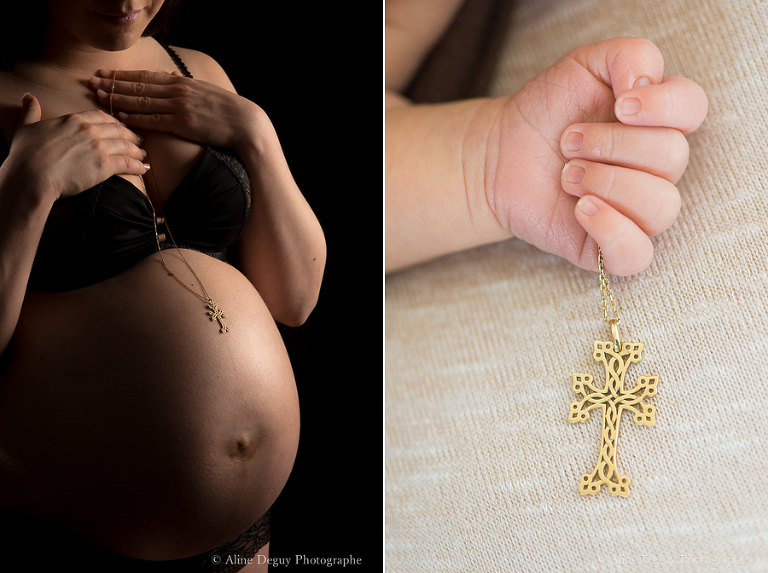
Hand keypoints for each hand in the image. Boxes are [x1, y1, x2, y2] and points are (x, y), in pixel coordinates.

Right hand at [5, 94, 147, 200]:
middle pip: (118, 130)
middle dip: (130, 135)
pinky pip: (128, 163)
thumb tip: (29, 97)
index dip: (114, 122)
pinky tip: (144, 168)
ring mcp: (99, 147)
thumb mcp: (27, 127)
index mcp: (74, 119)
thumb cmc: (26, 154)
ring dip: (137, 151)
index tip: (120, 127)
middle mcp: (90, 130)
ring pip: (126, 146)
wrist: (32, 176)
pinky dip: (139, 166)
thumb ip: (32, 111)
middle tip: (138, 141)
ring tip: (143, 155)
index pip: (102, 117)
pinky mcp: (105, 165)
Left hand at [89, 69, 263, 150]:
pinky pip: (152, 120)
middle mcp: (177, 91)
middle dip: (113, 84)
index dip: (122, 75)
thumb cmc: (227, 112)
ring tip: (99, 97)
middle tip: (91, 82)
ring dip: (118, 99)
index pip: (145, 77)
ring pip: (141, 101)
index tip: (105, 74)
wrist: (246, 124)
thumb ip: (186, 87)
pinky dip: (134, 118)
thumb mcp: (205, 93)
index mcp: (181, 83)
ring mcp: (179, 107)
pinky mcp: (182, 124)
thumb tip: (174, 79)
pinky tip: (119, 117)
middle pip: (138, 86)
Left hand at [484, 37, 706, 274]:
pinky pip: (637, 254)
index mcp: (657, 123)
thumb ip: (629, 55)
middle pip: (673, 157)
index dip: (663, 107)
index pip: (692, 110)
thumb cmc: (547, 112)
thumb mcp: (584, 65)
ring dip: (607, 182)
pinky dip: (612, 230)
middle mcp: (656, 169)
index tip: (620, 104)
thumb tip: (648, 84)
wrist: (500, 154)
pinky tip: (581, 209)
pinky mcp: (609, 247)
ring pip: (662, 206)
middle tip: (567, 143)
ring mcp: (636, 211)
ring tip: (567, 175)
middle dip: (611, 144)